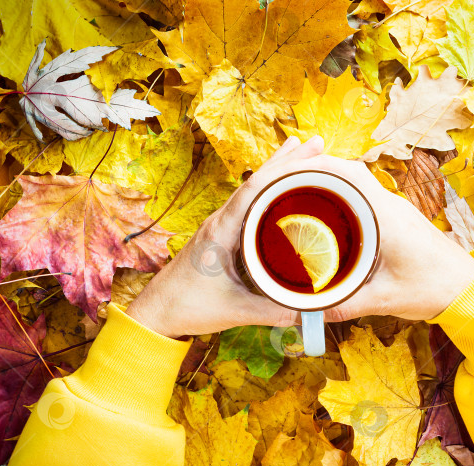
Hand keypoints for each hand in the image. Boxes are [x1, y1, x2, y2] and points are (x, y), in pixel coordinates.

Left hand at [125, 136, 325, 336]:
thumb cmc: (188, 307)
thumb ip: (276, 311)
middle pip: (256, 181)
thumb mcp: (237, 311)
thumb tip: (316, 311)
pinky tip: (279, 189)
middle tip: (314, 143)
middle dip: (287, 162)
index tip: (308, 155)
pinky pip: (248, 205)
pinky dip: (267, 191)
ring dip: (276, 172)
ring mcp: (219, 227)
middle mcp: (219, 222)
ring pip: (251, 190)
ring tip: (301, 154)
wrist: (157, 313)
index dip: (283, 169)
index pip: (254, 189)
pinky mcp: (220, 236)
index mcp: (220, 231)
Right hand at [263, 155, 473, 320]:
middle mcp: (391, 205)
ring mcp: (395, 208)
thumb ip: (345, 305)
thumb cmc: (434, 289)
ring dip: (326, 180)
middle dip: (312, 170)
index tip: (285, 170)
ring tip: (293, 193)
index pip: (347, 175)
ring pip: (355, 180)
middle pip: (346, 171)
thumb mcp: (385, 300)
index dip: (314, 166)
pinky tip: (323, 210)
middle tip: (278, 183)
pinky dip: (340, 194)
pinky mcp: (396, 217)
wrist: (468, 287)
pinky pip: (363, 194)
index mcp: (387, 217)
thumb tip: (308, 311)